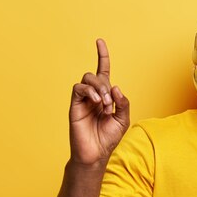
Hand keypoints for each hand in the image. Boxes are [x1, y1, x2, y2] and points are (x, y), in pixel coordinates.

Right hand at [69, 39, 129, 165]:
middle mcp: (93, 95)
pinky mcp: (74, 106)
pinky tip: (97, 102)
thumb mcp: (123, 119)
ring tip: (104, 104)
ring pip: (87, 79)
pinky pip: (78, 88)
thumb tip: (115, 87)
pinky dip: (89, 91)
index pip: (103, 71)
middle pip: (96, 75)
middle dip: (105, 84)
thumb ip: (123, 103)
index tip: (99, 42)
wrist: (96, 154)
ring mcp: (83, 100)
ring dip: (99, 88)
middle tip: (109, 102)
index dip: (102, 56)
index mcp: (106, 96)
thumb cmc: (108, 138)